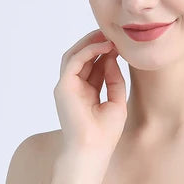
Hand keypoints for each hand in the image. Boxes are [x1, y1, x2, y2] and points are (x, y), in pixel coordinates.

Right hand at [53, 29, 126, 152]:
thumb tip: (111, 57)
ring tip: (107, 35)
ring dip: (90, 43)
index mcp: (87, 92)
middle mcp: (75, 87)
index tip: (120, 44)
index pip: (94, 66)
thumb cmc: (106, 131)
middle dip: (96, 43)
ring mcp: (67, 86)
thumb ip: (114, 78)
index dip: (106, 53)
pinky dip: (88, 50)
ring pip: (75, 56)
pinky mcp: (63, 86)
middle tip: (112, 34)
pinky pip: (74, 61)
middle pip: (83, 58)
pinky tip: (104, 46)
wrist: (94, 149)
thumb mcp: (117, 99)